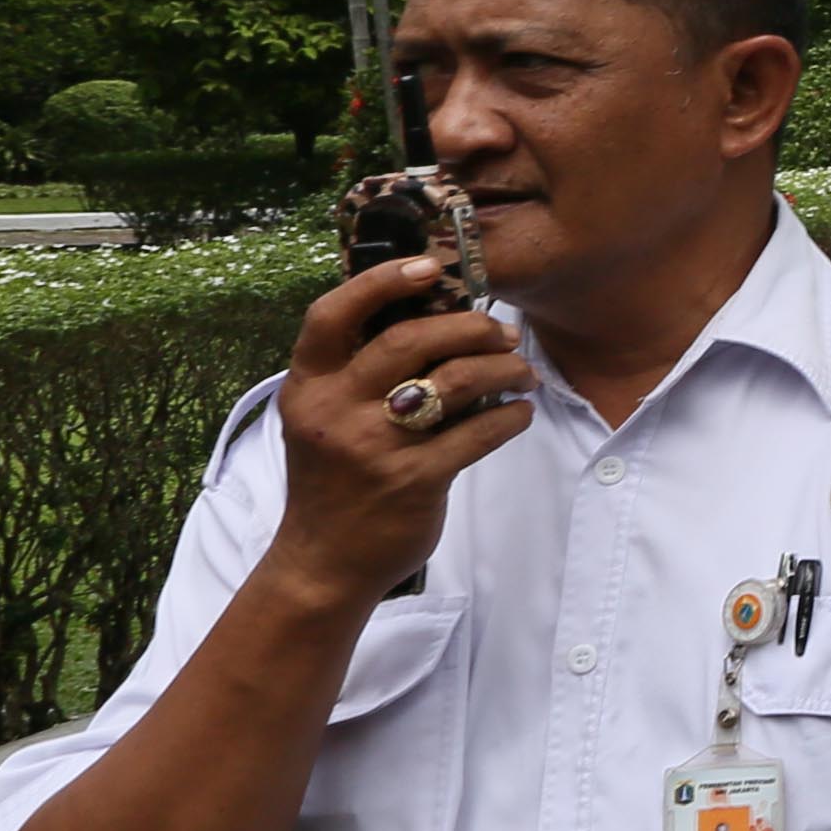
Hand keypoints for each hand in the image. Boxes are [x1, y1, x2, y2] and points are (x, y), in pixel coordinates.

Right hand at [262, 254, 534, 598]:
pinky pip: (479, 432)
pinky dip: (510, 415)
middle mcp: (334, 410)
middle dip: (470, 326)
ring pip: (455, 380)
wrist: (323, 562)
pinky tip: (519, 412)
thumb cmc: (333, 479)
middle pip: (410, 339)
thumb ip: (358, 372)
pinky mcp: (413, 480)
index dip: (381, 281)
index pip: (332, 314)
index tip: (431, 268)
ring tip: (523, 371)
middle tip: (503, 333)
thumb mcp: (323, 418)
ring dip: (503, 367)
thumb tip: (433, 315)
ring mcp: (373, 446)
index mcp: (308, 385)